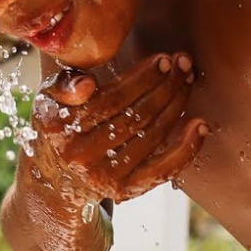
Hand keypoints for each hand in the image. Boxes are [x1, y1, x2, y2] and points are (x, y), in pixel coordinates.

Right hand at [26, 53, 208, 202]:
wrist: (57, 178)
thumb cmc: (60, 124)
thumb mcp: (49, 99)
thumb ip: (64, 83)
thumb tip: (87, 84)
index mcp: (56, 126)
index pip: (108, 99)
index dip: (141, 79)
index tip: (162, 60)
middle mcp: (78, 155)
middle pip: (134, 115)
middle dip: (165, 86)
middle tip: (182, 63)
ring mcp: (103, 176)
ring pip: (151, 136)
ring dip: (176, 105)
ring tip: (187, 80)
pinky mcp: (124, 190)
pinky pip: (163, 169)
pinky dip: (186, 147)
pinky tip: (201, 124)